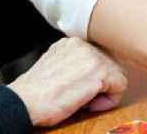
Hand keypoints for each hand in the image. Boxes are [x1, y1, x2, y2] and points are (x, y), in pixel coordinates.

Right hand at [8, 37, 127, 126]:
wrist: (25, 101)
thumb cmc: (36, 93)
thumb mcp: (55, 67)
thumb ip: (73, 64)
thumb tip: (91, 75)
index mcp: (71, 42)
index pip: (99, 57)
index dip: (94, 79)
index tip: (81, 91)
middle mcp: (82, 43)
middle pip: (111, 64)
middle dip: (102, 84)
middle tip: (84, 99)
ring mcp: (92, 54)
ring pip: (117, 74)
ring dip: (105, 92)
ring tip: (85, 102)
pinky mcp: (100, 70)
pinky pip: (120, 86)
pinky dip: (109, 101)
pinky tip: (89, 105)